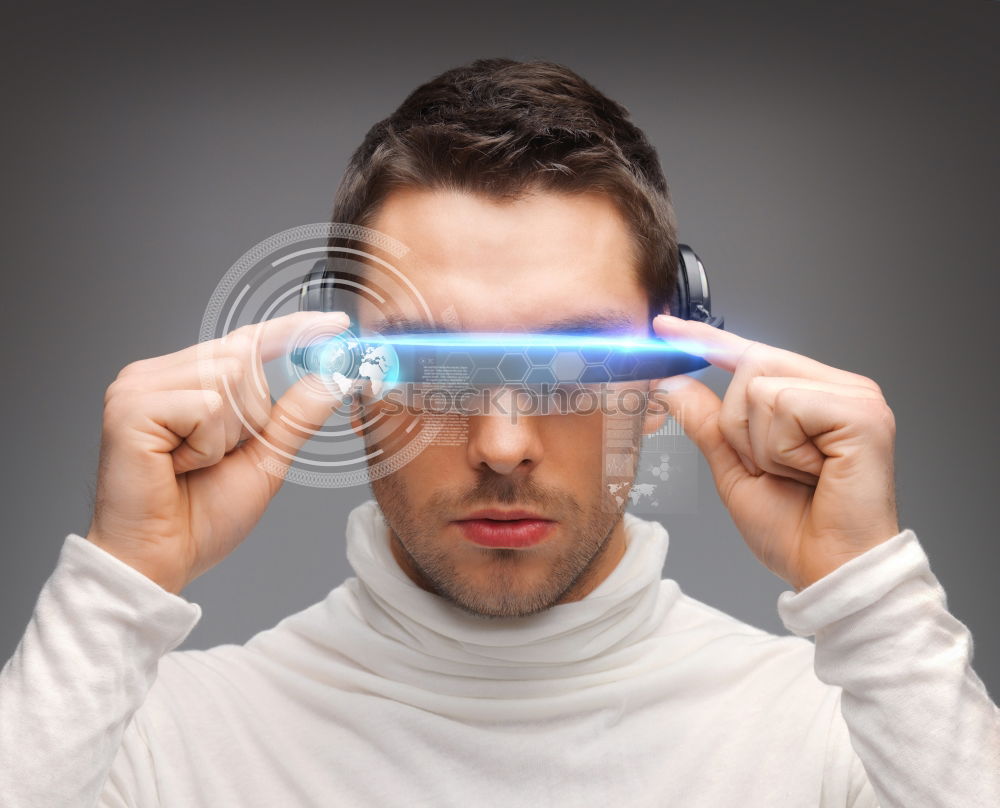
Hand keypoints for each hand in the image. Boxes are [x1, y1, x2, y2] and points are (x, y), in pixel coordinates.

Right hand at [86, 311, 347, 593]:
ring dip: (226, 434)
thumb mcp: (265, 459)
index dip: (292, 331)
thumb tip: (332, 379)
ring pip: (226, 378)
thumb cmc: (201, 515)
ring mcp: (137, 387)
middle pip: (241, 357)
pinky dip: (207, 445)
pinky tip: (176, 467)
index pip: (245, 340)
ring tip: (192, 463)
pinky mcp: (130, 407)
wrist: (160, 560)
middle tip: (216, 457)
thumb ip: (294, 416)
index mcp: (184, 380)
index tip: (336, 324)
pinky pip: (205, 407)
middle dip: (249, 415)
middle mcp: (156, 374)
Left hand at [651, 315, 898, 590]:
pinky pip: (786, 406)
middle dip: (740, 427)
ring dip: (761, 444)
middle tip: (776, 469)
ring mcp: (856, 397)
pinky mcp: (862, 413)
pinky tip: (814, 473)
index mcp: (815, 395)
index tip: (663, 328)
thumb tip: (674, 384)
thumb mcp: (735, 469)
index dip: (707, 339)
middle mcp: (839, 387)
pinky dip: (783, 449)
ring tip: (799, 475)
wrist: (828, 571)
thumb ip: (708, 424)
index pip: (753, 354)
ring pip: (760, 387)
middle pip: (751, 365)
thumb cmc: (793, 528)